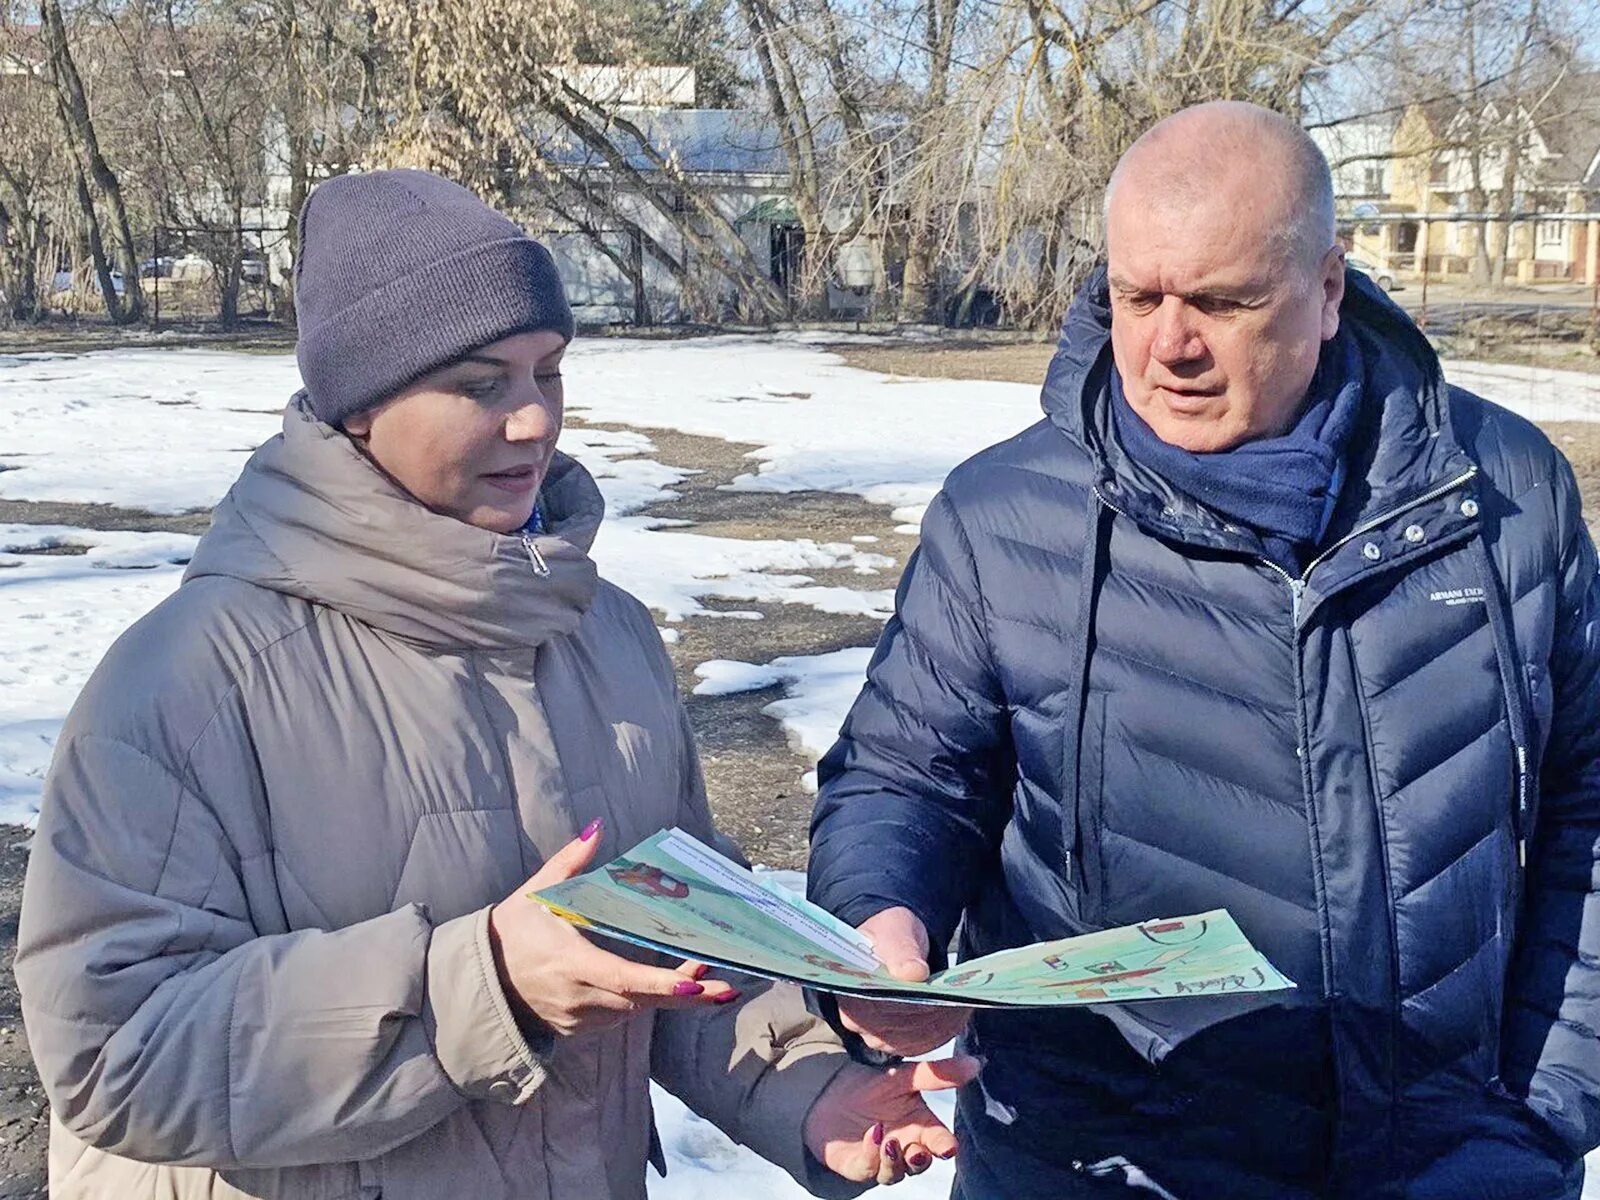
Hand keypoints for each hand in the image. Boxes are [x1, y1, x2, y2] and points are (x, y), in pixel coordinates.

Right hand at [487, 821, 737, 1036]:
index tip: (695, 984)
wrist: (480, 981)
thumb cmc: (511, 933)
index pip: (623, 978)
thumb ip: (569, 862)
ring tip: (704, 978)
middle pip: (641, 1001)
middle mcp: (578, 997)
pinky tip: (666, 988)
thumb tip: (597, 828)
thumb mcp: (535, 894)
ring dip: (667, 997)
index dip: (661, 984)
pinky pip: (619, 1017)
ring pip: (633, 1011)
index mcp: (571, 962)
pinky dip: (642, 1002)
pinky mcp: (578, 1029)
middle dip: (684, 995)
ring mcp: (578, 1018)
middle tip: (725, 988)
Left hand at [804, 1056, 981, 1184]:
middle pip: (920, 1163)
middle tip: (918, 1150)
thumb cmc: (872, 1087)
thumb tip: (977, 1062)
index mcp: (921, 1127)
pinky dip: (871, 1155)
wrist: (829, 1095)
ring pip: (895, 1172)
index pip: (940, 1142)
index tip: (948, 1146)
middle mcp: (904, 1147)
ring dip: (894, 1160)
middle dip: (921, 1160)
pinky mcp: (859, 1165)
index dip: (945, 1146)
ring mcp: (881, 1159)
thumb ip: (937, 1073)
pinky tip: (871, 1135)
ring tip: (890, 1141)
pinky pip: (868, 1168)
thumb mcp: (904, 1076)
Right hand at [837, 907, 973, 1055]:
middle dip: (929, 1012)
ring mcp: (877, 1036)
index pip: (876, 1006)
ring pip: (913, 1039)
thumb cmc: (891, 934)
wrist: (897, 944)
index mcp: (848, 990)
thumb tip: (913, 973)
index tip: (933, 990)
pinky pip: (924, 1044)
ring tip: (961, 1001)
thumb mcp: (895, 930)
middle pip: (896, 1027)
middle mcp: (856, 1020)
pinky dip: (944, 1029)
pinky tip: (958, 1012)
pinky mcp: (898, 1042)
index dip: (906, 1001)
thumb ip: (901, 950)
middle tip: (957, 996)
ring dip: (940, 1023)